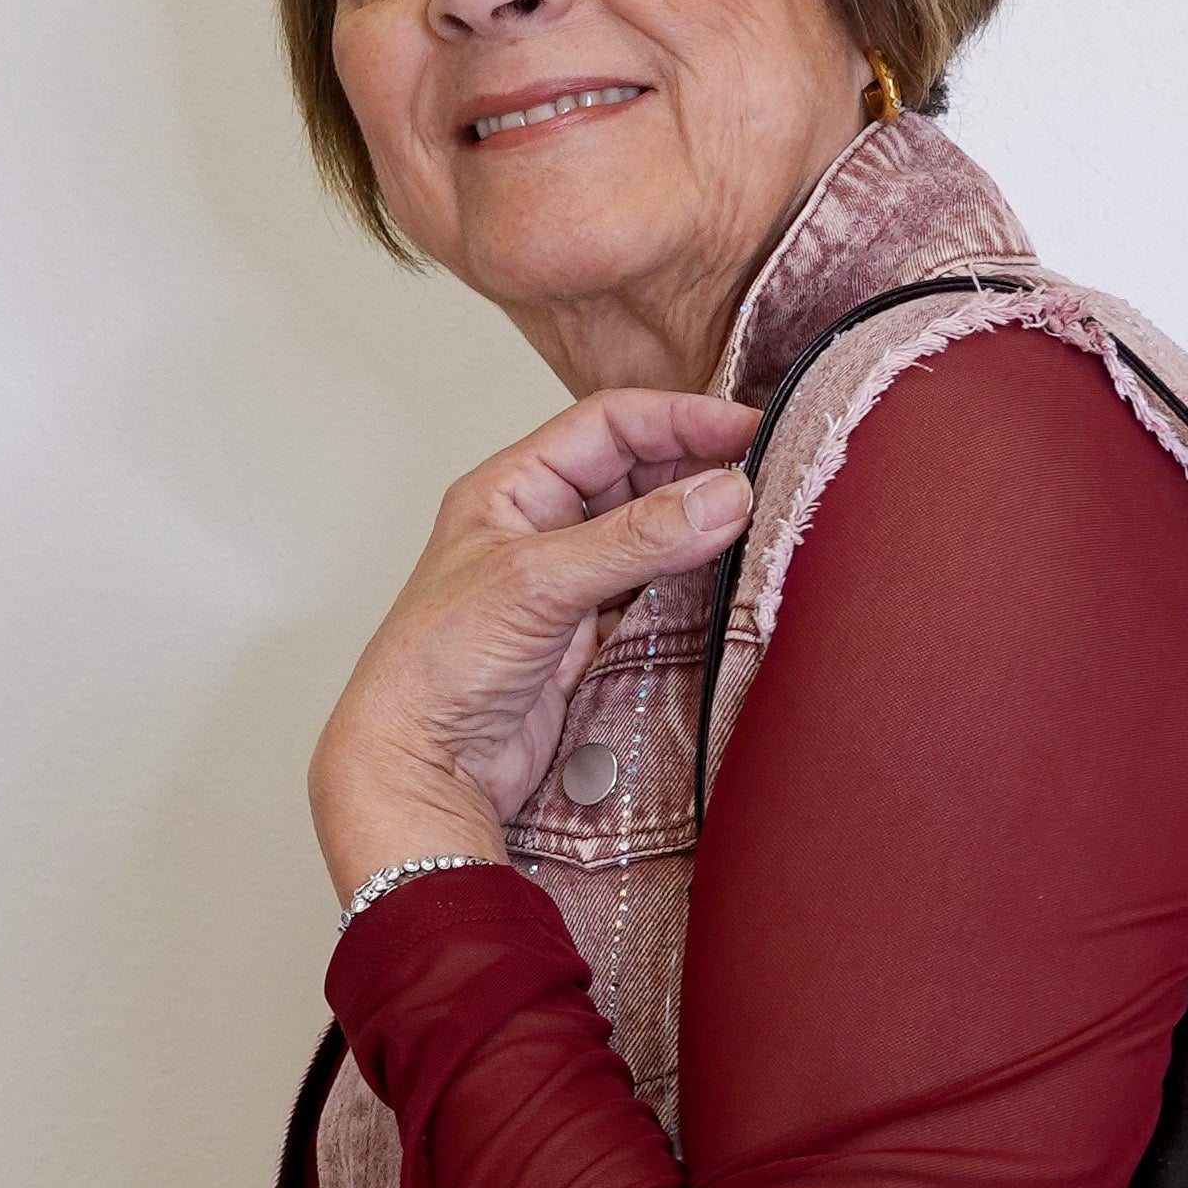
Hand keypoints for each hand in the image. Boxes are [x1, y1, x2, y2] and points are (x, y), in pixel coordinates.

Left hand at [310, 387, 756, 906]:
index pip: (608, 426)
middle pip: (636, 476)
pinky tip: (725, 583)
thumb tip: (723, 496)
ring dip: (699, 531)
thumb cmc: (438, 665)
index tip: (748, 430)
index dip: (679, 419)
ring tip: (758, 528)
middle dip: (697, 472)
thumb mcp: (539, 582)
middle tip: (766, 481)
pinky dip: (691, 588)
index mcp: (511, 490)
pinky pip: (653, 597)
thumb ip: (636, 539)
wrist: (421, 768)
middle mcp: (540, 530)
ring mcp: (567, 587)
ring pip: (649, 538)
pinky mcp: (587, 641)